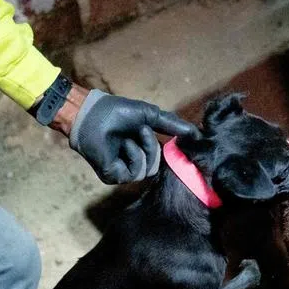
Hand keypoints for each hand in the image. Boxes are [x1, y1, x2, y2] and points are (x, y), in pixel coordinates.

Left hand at [68, 89, 199, 183]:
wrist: (92, 114)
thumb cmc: (116, 112)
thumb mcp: (149, 115)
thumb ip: (171, 124)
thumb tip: (196, 132)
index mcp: (141, 149)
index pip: (163, 159)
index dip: (171, 152)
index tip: (181, 142)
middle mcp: (133, 161)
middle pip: (157, 165)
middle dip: (153, 147)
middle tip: (140, 130)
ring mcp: (123, 170)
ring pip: (148, 170)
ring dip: (142, 150)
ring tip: (129, 136)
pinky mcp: (114, 176)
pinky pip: (135, 173)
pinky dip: (132, 156)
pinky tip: (122, 145)